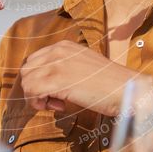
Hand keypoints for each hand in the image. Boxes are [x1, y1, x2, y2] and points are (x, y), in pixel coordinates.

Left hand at [19, 41, 135, 116]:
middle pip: (27, 70)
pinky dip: (39, 103)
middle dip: (35, 87)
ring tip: (57, 103)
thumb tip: (47, 83)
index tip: (54, 90)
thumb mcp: (82, 65)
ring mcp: (57, 64)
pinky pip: (32, 91)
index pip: (34, 61)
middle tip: (53, 99)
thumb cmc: (108, 83)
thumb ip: (63, 68)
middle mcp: (58, 51)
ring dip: (37, 97)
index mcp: (64, 46)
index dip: (39, 78)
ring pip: (27, 81)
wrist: (125, 89)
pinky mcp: (58, 80)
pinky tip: (59, 106)